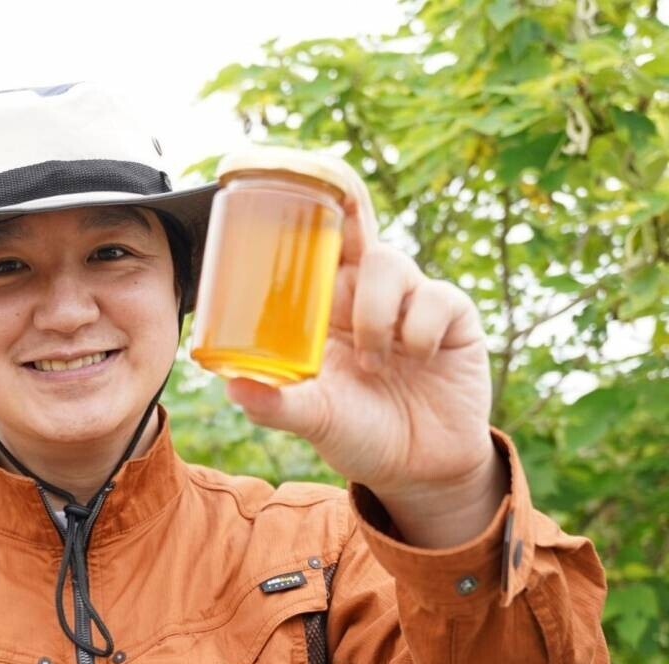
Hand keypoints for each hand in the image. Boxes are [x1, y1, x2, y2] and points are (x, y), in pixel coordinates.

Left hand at [225, 159, 505, 543]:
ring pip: (391, 264)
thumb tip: (231, 386)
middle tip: (334, 193)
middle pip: (354, 226)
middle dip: (345, 202)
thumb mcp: (313, 419)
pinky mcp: (453, 317)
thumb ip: (276, 404)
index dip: (302, 206)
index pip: (310, 244)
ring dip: (378, 310)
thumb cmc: (357, 433)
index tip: (277, 172)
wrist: (418, 469)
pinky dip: (420, 328)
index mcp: (324, 308)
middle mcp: (365, 294)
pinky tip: (417, 358)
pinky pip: (436, 299)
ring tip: (374, 360)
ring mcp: (410, 300)